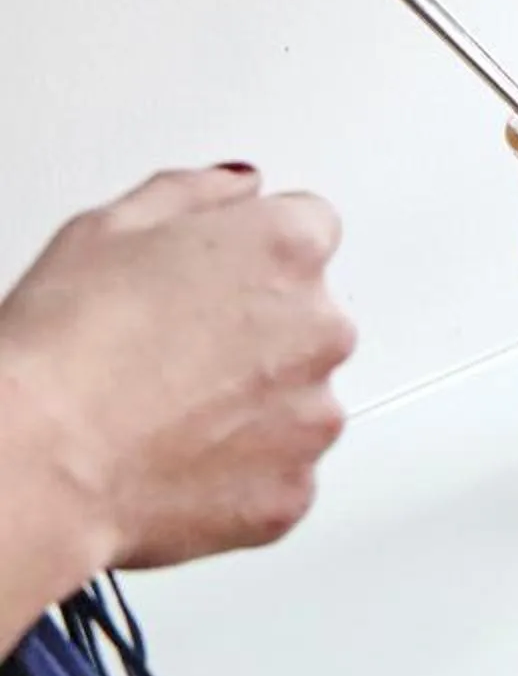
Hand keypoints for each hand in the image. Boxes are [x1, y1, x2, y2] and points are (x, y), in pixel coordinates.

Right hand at [0, 166, 353, 577]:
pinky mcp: (294, 490)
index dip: (248, 254)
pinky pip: (279, 471)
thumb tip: (237, 185)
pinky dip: (240, 471)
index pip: (305, 228)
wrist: (38, 461)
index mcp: (286, 249)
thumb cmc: (64, 347)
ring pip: (297, 397)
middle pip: (305, 318)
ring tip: (163, 414)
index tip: (210, 279)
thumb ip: (193, 194)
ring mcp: (314, 413)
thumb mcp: (107, 228)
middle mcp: (321, 327)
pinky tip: (175, 460)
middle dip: (254, 332)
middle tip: (170, 353)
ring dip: (252, 404)